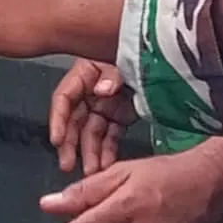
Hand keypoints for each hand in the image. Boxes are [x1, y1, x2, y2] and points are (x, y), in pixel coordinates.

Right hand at [47, 59, 131, 175]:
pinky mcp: (119, 116)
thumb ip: (112, 74)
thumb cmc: (139, 51)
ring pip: (91, 134)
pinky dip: (108, 151)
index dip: (57, 120)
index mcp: (85, 74)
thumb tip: (102, 89)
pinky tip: (107, 165)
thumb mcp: (122, 59)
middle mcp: (91, 92)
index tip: (57, 139)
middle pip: (74, 121)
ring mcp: (105, 106)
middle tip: (68, 164)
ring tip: (92, 171)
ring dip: (90, 153)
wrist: (165, 60)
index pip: (63, 98)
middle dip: (71, 145)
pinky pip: (110, 137)